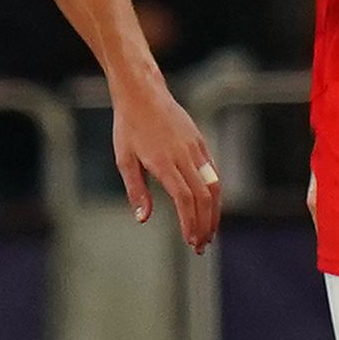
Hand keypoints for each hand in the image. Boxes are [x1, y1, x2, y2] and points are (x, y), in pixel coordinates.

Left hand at [111, 78, 223, 250]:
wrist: (143, 93)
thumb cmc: (129, 127)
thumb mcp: (124, 159)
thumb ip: (136, 190)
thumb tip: (143, 218)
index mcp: (163, 162)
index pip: (184, 198)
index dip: (190, 221)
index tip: (191, 241)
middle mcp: (184, 156)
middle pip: (204, 196)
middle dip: (205, 224)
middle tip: (201, 245)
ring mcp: (195, 148)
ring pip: (214, 185)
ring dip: (214, 212)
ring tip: (209, 232)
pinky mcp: (200, 143)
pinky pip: (213, 172)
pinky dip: (214, 194)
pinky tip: (209, 207)